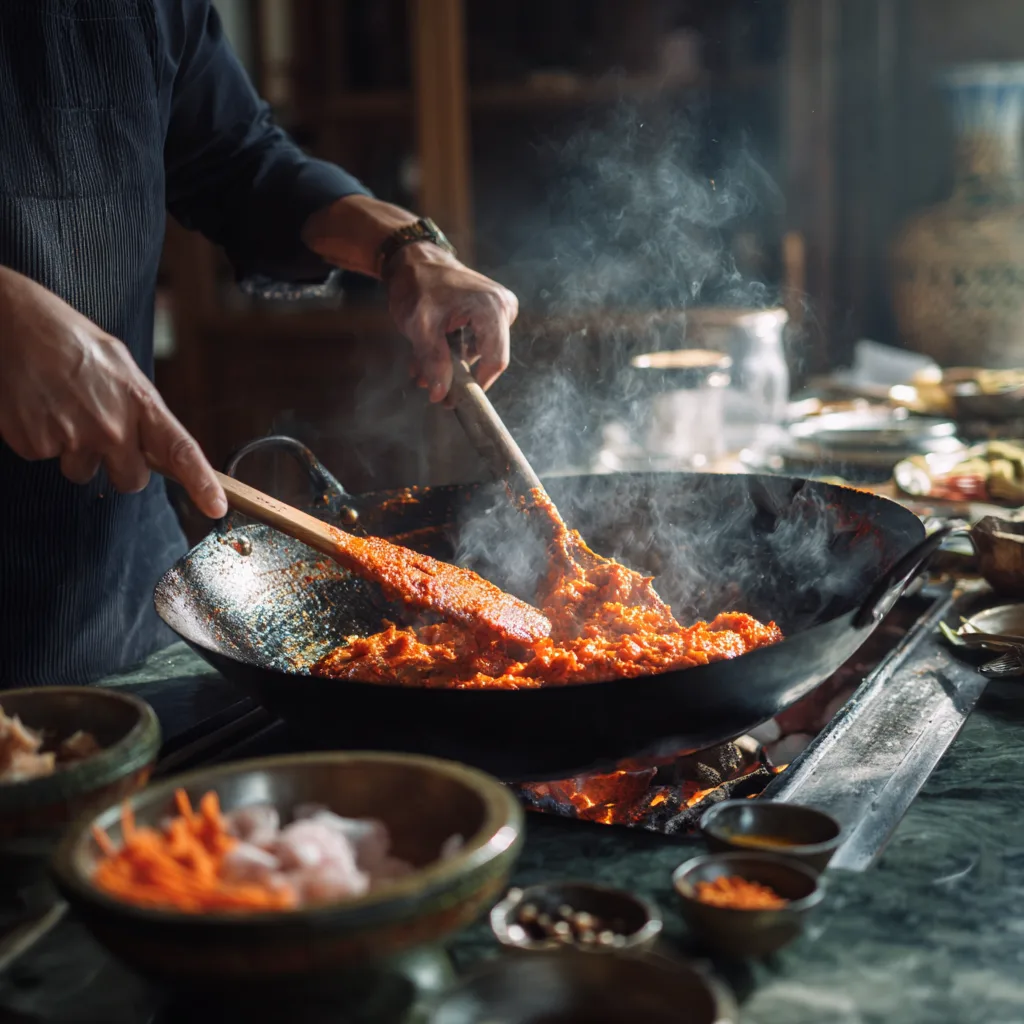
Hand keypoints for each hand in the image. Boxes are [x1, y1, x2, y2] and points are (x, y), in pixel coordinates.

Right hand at [0, 266, 226, 517]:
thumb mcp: (120, 366)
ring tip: (63, 408)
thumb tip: (158, 446)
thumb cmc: (70, 340)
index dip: (201, 483)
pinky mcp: (35, 444)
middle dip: (120, 467)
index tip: (215, 507)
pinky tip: (39, 406)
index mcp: (140, 404)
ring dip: (75, 451)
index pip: (180, 451)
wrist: (14, 323)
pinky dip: (42, 438)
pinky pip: (46, 457)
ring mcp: (71, 439)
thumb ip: (141, 409)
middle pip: (130, 482)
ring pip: (83, 472)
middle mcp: (110, 427)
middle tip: (101, 432)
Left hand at [385, 243, 518, 402]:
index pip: (495, 360)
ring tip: (421, 368)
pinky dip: (452, 351)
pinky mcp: (491, 313)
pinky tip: (429, 354)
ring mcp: (499, 309)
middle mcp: (503, 307)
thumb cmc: (417, 284)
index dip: (477, 384)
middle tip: (427, 383)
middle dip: (457, 374)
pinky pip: (476, 342)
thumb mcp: (420, 326)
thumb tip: (441, 395)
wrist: (413, 258)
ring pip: (479, 353)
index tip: (455, 398)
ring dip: (450, 364)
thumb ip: (433, 361)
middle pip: (487, 358)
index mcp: (492, 308)